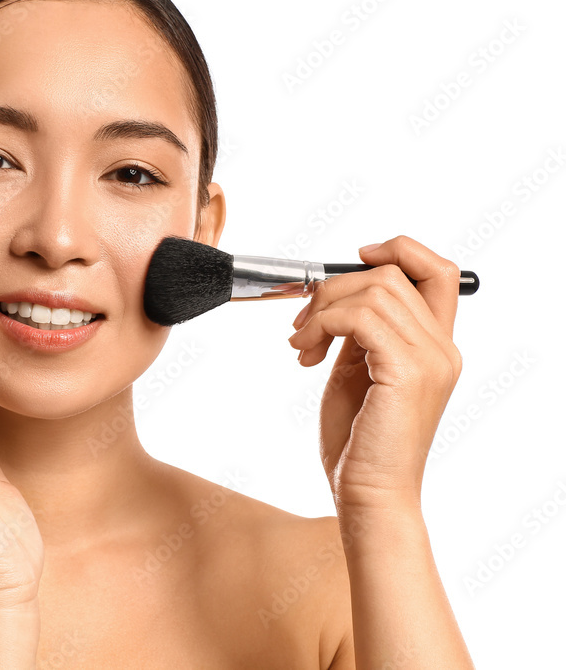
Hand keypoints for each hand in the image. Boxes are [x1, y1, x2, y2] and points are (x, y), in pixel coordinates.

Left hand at [286, 236, 462, 513]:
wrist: (367, 495)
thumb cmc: (359, 443)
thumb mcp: (357, 373)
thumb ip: (360, 334)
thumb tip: (336, 298)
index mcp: (435, 346)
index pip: (438, 271)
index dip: (398, 249)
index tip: (354, 260)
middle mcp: (442, 348)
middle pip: (393, 273)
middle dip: (334, 287)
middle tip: (302, 324)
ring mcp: (430, 359)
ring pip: (374, 288)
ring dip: (322, 308)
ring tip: (301, 344)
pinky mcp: (408, 371)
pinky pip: (360, 316)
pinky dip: (323, 324)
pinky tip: (306, 353)